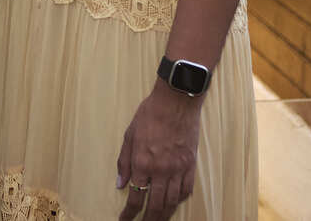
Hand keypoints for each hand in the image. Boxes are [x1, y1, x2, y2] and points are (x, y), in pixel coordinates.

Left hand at [116, 81, 201, 220]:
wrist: (176, 101)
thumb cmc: (150, 114)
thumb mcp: (129, 135)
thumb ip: (124, 162)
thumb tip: (120, 184)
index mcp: (142, 162)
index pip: (136, 197)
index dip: (130, 213)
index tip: (125, 220)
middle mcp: (161, 170)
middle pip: (156, 205)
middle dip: (148, 219)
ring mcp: (178, 169)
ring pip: (172, 202)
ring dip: (164, 214)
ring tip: (158, 219)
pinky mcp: (191, 165)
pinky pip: (186, 190)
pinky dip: (179, 200)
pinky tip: (174, 203)